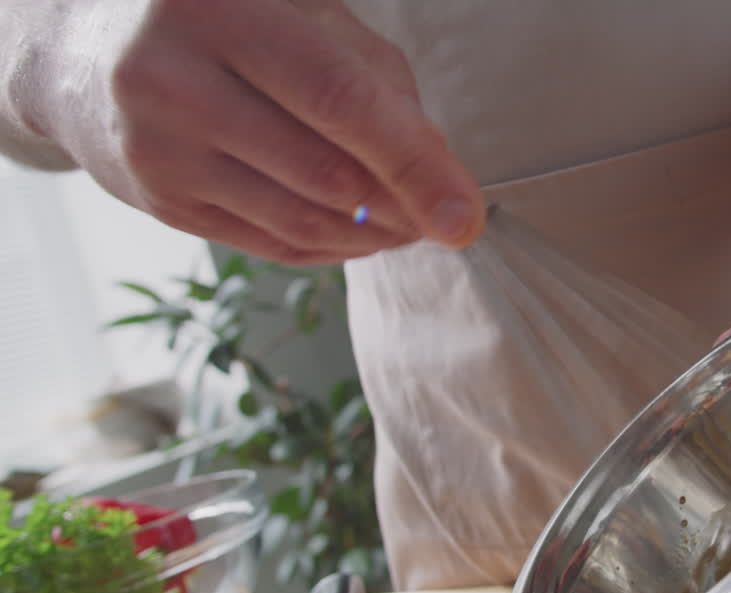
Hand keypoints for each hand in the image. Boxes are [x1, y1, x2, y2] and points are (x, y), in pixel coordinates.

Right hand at [22, 0, 482, 263]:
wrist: (83, 48)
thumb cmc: (224, 20)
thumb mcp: (300, 11)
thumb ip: (374, 75)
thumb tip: (436, 166)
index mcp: (222, 12)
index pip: (340, 102)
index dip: (413, 164)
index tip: (464, 215)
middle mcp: (175, 81)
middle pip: (325, 175)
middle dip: (405, 209)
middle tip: (448, 218)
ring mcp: (158, 150)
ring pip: (300, 220)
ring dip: (374, 236)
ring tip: (412, 225)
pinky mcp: (159, 202)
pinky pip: (270, 244)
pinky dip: (332, 247)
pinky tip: (362, 235)